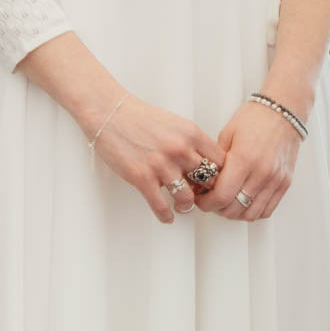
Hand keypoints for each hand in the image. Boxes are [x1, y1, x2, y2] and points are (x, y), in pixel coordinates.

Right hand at [91, 95, 226, 223]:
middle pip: (207, 181)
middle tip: (202, 198)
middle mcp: (180, 150)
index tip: (215, 182)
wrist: (108, 113)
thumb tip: (200, 163)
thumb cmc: (138, 117)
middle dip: (206, 192)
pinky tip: (166, 216)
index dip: (221, 175)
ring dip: (186, 206)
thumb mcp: (174, 123)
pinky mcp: (141, 177)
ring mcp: (161, 165)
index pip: (220, 161)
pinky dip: (165, 215)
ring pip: (186, 198)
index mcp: (191, 134)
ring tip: (183, 207)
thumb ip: (190, 141)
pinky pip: (160, 205)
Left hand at [196, 100, 301, 220]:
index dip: (205, 203)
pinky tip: (241, 201)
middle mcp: (262, 173)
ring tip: (224, 201)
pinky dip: (252, 212)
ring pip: (251, 214)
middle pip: (234, 209)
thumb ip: (215, 162)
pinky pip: (267, 210)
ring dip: (233, 213)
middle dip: (216, 208)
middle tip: (208, 200)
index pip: (221, 196)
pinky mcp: (285, 183)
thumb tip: (200, 182)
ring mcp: (276, 180)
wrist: (283, 112)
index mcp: (244, 160)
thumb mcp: (226, 136)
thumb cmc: (253, 120)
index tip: (199, 198)